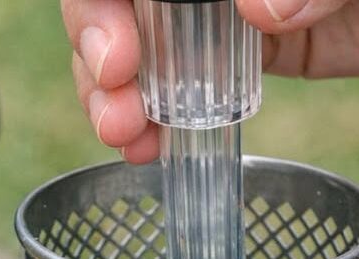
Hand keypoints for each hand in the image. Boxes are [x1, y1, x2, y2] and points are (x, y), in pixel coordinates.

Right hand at [60, 0, 358, 163]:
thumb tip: (259, 9)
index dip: (104, 4)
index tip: (120, 52)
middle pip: (123, 4)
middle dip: (100, 55)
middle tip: (116, 107)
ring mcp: (227, 8)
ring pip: (146, 45)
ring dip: (120, 95)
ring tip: (125, 137)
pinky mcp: (251, 52)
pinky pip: (191, 82)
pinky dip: (165, 117)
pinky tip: (153, 145)